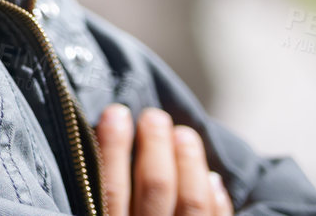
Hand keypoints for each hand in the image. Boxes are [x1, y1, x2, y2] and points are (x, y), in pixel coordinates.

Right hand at [96, 104, 233, 215]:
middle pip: (157, 188)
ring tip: (184, 134)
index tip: (117, 113)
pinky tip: (212, 179)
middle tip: (154, 116)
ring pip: (192, 202)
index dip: (114, 147)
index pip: (112, 187)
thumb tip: (104, 134)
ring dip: (189, 162)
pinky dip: (217, 200)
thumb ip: (99, 192)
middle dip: (156, 145)